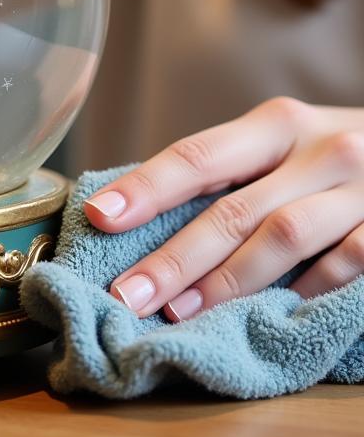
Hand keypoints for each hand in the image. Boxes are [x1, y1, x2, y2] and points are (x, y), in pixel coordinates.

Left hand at [82, 98, 363, 320]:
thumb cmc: (334, 153)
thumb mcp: (287, 143)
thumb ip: (232, 170)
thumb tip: (141, 207)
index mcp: (276, 124)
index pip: (197, 155)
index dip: (146, 187)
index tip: (99, 215)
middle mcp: (318, 149)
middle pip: (231, 208)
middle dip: (173, 257)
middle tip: (125, 293)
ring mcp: (361, 190)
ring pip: (281, 238)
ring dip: (224, 281)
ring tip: (176, 311)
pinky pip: (345, 264)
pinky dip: (303, 289)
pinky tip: (264, 313)